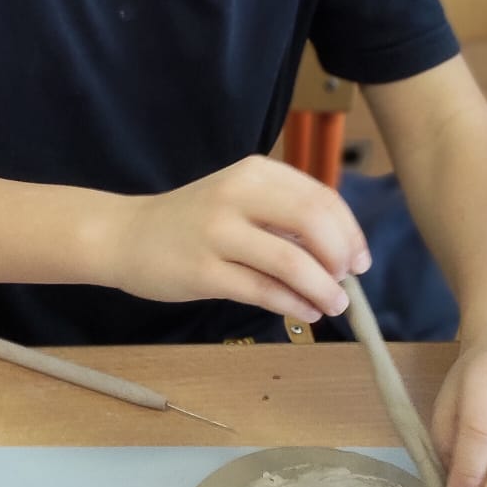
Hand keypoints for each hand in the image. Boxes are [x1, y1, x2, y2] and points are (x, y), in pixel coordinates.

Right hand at [103, 156, 369, 320]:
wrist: (126, 236)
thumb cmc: (193, 222)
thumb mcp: (239, 200)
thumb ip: (284, 217)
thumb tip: (343, 252)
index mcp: (254, 172)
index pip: (321, 198)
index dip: (350, 233)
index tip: (359, 261)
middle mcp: (237, 195)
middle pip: (312, 222)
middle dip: (340, 258)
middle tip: (345, 282)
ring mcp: (218, 233)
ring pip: (290, 261)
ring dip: (322, 289)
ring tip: (332, 305)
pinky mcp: (202, 271)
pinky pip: (262, 290)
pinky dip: (294, 305)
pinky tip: (306, 313)